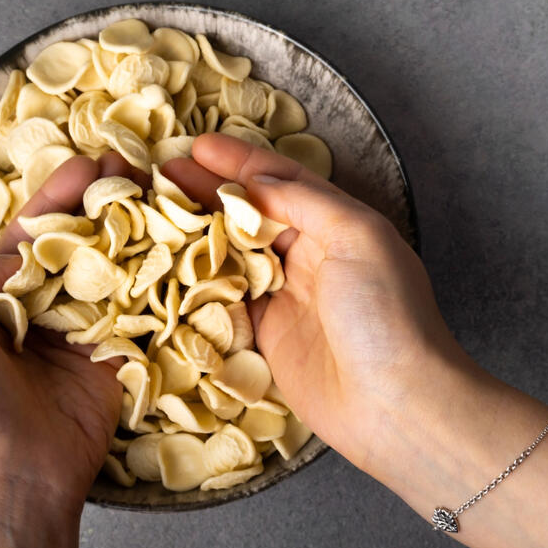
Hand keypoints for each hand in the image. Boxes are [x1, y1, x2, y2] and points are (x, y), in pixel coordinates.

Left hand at [0, 153, 146, 547]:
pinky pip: (142, 308)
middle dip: (106, 201)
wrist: (9, 470)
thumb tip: (18, 254)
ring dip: (138, 230)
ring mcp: (84, 327)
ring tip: (162, 192)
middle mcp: (44, 303)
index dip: (60, 193)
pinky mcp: (118, 352)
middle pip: (82, 240)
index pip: (34, 230)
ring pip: (116, 267)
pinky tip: (178, 244)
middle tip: (136, 167)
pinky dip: (160, 278)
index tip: (92, 161)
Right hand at [164, 134, 478, 477]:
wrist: (393, 401)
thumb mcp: (358, 236)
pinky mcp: (265, 336)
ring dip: (195, 231)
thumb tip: (257, 180)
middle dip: (207, 190)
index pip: (281, 181)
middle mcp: (310, 254)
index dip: (240, 161)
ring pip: (231, 253)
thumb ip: (307, 201)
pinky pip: (224, 301)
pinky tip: (166, 265)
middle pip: (249, 213)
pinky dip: (197, 282)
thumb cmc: (385, 312)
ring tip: (154, 210)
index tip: (199, 146)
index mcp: (336, 224)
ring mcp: (285, 296)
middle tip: (162, 173)